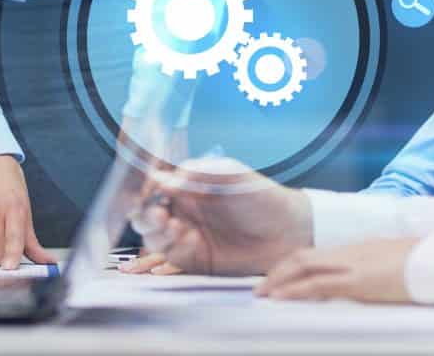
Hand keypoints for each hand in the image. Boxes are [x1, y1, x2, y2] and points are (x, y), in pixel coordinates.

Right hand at [130, 156, 311, 275]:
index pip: (153, 187)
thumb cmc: (261, 197)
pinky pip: (172, 256)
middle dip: (145, 214)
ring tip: (174, 227)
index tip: (150, 191)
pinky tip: (189, 240)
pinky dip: (173, 248)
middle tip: (159, 214)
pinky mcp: (195, 259)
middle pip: (145, 213)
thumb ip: (198, 173)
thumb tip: (164, 178)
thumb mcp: (231, 174)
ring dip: (156, 232)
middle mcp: (182, 211)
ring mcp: (186, 235)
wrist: (288, 231)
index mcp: (187, 186)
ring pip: (153, 236)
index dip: (146, 189)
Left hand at [255, 238, 418, 302]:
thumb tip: (364, 278)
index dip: (290, 266)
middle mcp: (348, 253)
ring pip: (304, 267)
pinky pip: (319, 284)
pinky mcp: (358, 281)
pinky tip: (281, 297)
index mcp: (355, 249)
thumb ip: (371, 268)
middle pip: (302, 257)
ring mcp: (351, 265)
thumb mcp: (390, 262)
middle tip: (261, 289)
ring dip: (279, 281)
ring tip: (263, 294)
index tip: (276, 279)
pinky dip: (296, 290)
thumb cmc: (422, 263)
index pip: (313, 255)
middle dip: (278, 273)